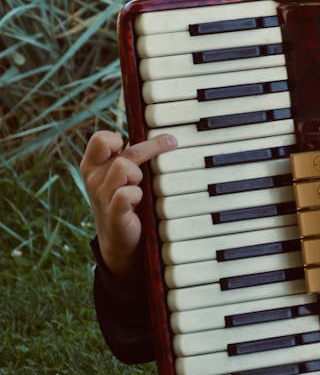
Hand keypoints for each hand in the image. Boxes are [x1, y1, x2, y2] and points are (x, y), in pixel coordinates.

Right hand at [80, 130, 175, 278]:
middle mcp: (93, 179)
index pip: (100, 138)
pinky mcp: (113, 213)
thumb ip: (130, 155)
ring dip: (139, 174)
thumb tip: (161, 133)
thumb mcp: (122, 175)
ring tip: (141, 186)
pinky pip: (125, 193)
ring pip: (123, 167)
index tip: (133, 142)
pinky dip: (136, 195)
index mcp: (92, 166)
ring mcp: (101, 197)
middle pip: (123, 151)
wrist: (120, 241)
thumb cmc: (125, 201)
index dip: (118, 137)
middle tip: (171, 142)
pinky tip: (139, 201)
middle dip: (152, 146)